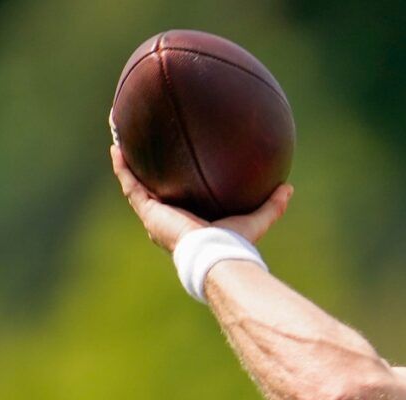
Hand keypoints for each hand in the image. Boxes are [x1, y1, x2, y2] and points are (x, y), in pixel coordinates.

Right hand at [109, 142, 291, 253]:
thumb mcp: (256, 219)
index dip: (173, 185)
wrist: (215, 254)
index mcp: (189, 221)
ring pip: (135, 184)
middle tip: (141, 148)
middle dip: (145, 171)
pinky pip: (130, 184)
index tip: (172, 168)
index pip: (178, 200)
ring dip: (127, 163)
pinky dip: (122, 167)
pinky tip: (117, 146)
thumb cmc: (235, 243)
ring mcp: (155, 215)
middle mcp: (168, 218)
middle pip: (153, 190)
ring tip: (119, 139)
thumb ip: (272, 205)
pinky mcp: (148, 211)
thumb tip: (289, 188)